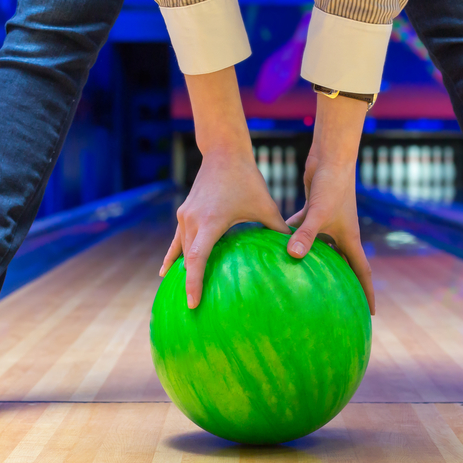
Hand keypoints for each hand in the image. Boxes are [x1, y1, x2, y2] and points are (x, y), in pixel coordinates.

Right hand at [161, 66, 288, 308]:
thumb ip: (277, 228)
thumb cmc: (248, 179)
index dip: (193, 283)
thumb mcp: (265, 205)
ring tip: (175, 294)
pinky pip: (178, 240)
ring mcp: (185, 217)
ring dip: (177, 271)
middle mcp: (192, 221)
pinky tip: (167, 270)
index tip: (193, 303)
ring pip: (178, 250)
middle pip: (185, 260)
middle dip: (185, 284)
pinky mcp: (184, 213)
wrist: (223, 153)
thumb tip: (296, 250)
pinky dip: (174, 255)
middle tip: (189, 310)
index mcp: (211, 222)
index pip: (197, 259)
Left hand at [286, 95, 375, 313]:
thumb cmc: (331, 186)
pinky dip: (291, 237)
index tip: (371, 315)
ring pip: (320, 249)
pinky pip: (301, 231)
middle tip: (337, 305)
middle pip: (343, 265)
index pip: (362, 273)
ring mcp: (327, 223)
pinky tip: (274, 246)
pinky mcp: (313, 211)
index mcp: (349, 239)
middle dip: (341, 285)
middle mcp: (340, 233)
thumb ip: (306, 235)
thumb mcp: (318, 214)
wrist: (331, 158)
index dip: (367, 294)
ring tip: (302, 280)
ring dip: (312, 261)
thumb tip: (293, 256)